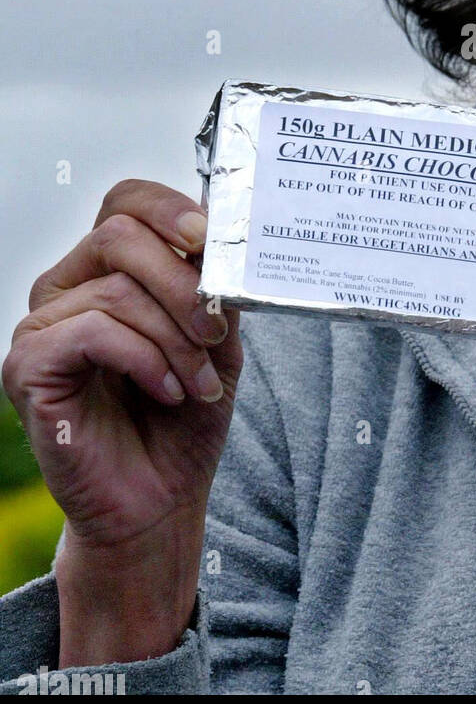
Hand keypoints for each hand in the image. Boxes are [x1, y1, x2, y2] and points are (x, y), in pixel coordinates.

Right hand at [2, 179, 243, 661]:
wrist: (159, 500)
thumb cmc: (182, 420)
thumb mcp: (216, 340)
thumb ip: (213, 288)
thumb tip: (219, 242)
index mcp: (106, 269)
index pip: (126, 203)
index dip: (170, 209)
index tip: (210, 239)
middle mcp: (66, 288)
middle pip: (119, 234)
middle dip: (182, 282)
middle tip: (215, 332)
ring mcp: (41, 327)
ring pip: (116, 289)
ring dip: (175, 338)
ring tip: (197, 383)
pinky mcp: (28, 368)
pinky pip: (93, 332)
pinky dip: (144, 359)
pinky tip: (166, 391)